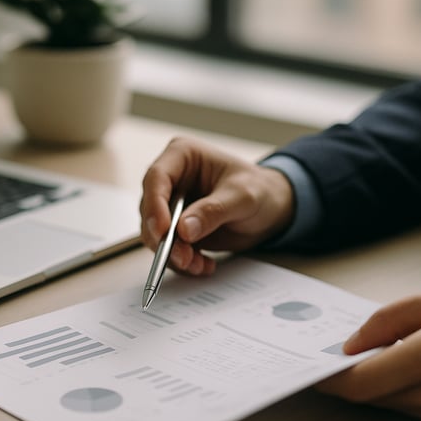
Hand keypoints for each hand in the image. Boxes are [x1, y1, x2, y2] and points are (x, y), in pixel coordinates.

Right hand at [139, 137, 295, 275]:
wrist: (270, 209)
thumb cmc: (259, 190)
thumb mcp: (242, 197)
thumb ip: (213, 211)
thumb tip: (184, 230)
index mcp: (182, 155)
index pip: (157, 178)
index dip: (154, 205)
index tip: (163, 231)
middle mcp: (171, 179)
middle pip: (150, 209)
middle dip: (164, 238)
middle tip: (183, 257)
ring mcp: (171, 205)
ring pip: (155, 233)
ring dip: (173, 254)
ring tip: (198, 265)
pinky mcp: (176, 228)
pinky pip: (168, 248)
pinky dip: (182, 262)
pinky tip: (203, 265)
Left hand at [316, 280, 420, 420]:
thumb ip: (400, 314)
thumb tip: (355, 340)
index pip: (362, 381)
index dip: (328, 377)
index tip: (309, 366)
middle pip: (370, 396)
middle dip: (349, 377)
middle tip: (337, 353)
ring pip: (390, 405)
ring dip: (377, 384)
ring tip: (383, 353)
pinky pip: (415, 412)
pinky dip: (403, 393)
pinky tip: (414, 369)